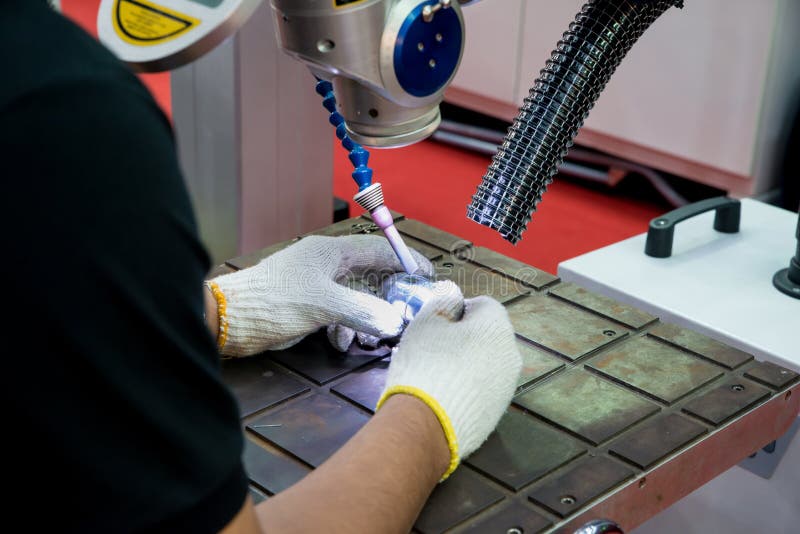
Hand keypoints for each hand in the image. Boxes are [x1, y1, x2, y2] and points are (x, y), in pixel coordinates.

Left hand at [207, 235, 431, 356]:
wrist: (228, 320)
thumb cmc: (273, 302)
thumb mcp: (323, 305)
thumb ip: (363, 311)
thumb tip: (394, 321)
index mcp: (331, 252)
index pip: (379, 248)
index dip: (405, 260)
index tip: (427, 275)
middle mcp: (326, 264)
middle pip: (370, 275)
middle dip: (386, 297)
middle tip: (403, 315)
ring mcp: (316, 285)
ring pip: (356, 298)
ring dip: (364, 318)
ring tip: (367, 338)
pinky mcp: (308, 305)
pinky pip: (339, 313)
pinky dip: (345, 327)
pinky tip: (341, 341)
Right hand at [377, 281, 521, 478]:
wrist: (426, 423)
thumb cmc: (425, 363)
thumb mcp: (426, 322)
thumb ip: (443, 302)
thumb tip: (452, 295)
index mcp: (497, 327)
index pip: (484, 305)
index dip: (458, 310)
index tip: (437, 323)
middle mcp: (511, 354)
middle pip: (488, 336)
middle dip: (465, 337)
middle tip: (434, 348)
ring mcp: (507, 386)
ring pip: (487, 364)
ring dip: (468, 363)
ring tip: (437, 374)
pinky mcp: (498, 412)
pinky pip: (484, 389)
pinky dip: (469, 387)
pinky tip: (445, 395)